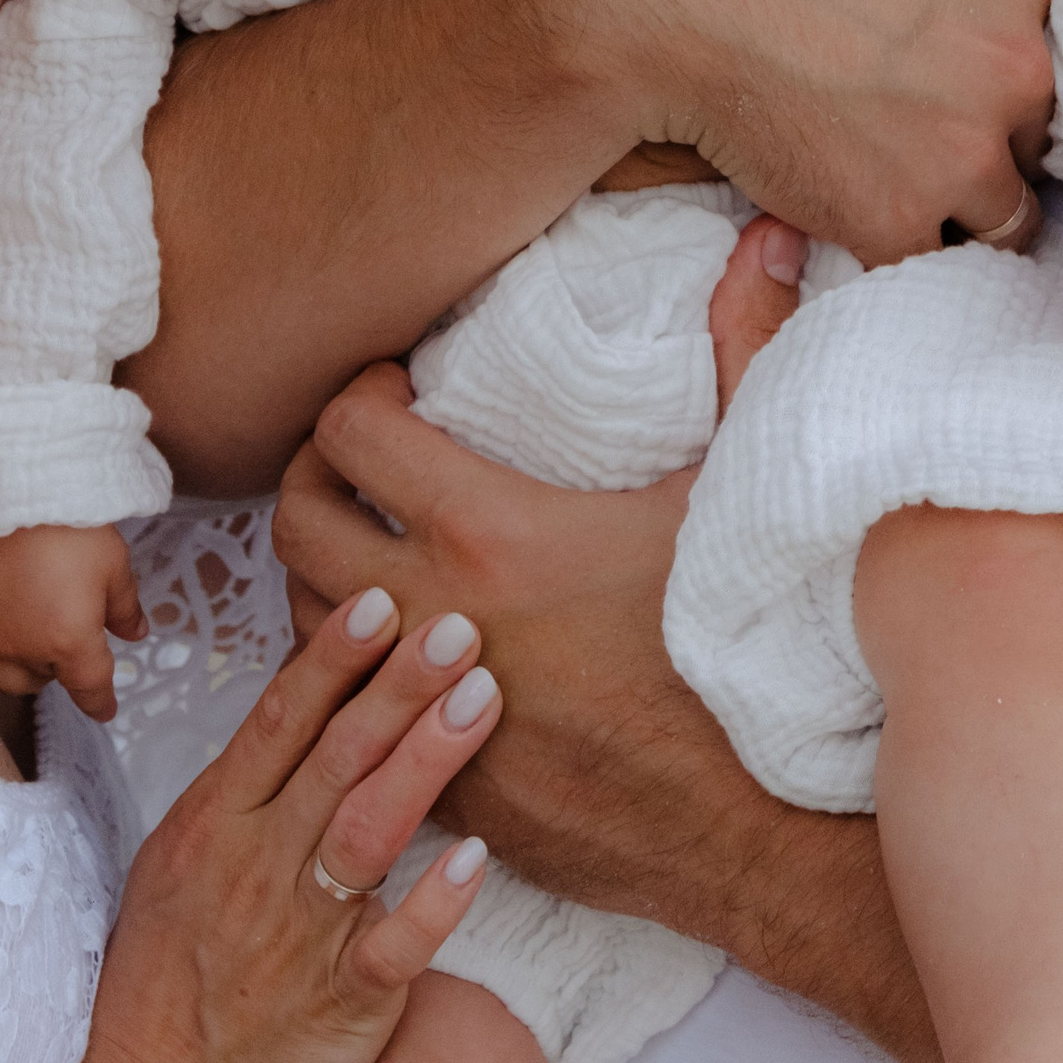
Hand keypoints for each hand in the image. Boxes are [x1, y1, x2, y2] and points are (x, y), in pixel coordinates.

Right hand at [0, 523, 145, 722]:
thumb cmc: (66, 522)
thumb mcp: (112, 561)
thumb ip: (123, 605)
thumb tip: (134, 634)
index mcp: (67, 641)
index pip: (88, 686)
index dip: (99, 700)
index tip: (106, 709)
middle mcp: (19, 650)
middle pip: (37, 682)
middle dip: (54, 670)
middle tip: (66, 636)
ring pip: (1, 671)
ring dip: (21, 660)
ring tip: (32, 625)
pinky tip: (0, 609)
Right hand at [69, 589, 504, 1062]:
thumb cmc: (162, 991)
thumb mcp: (176, 871)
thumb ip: (240, 795)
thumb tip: (297, 714)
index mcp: (212, 828)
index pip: (278, 720)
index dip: (334, 656)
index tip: (382, 596)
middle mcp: (256, 868)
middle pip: (337, 755)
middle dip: (400, 683)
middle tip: (461, 622)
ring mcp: (299, 936)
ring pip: (371, 827)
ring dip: (428, 757)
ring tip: (483, 696)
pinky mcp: (343, 1005)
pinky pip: (397, 944)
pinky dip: (436, 900)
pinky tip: (480, 855)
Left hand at [273, 217, 807, 932]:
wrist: (751, 826)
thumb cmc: (744, 648)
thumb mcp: (739, 488)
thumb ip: (746, 346)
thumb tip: (769, 236)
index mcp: (492, 533)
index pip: (350, 434)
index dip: (360, 395)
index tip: (398, 390)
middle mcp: (434, 617)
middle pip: (292, 522)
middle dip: (312, 475)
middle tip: (361, 459)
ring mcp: (423, 708)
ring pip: (302, 622)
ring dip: (323, 574)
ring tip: (375, 546)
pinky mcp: (433, 782)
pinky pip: (347, 710)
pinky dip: (358, 669)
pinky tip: (408, 647)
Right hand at [589, 0, 1062, 260]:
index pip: (1046, 48)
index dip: (989, 62)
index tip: (930, 60)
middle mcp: (1013, 70)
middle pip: (1030, 135)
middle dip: (979, 135)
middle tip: (890, 115)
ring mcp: (958, 154)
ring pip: (996, 212)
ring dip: (949, 202)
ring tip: (871, 168)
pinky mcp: (892, 221)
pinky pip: (925, 256)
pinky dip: (888, 239)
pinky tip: (837, 198)